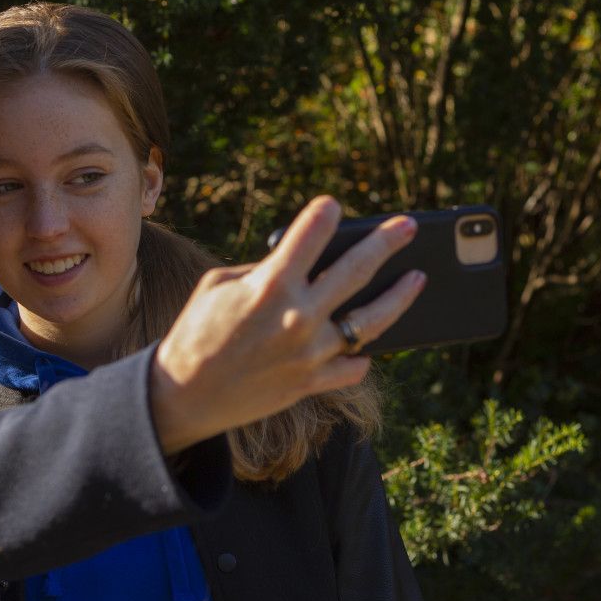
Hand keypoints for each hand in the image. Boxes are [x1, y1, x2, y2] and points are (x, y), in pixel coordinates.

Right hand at [149, 196, 424, 452]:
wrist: (183, 395)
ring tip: (417, 279)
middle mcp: (298, 316)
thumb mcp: (219, 287)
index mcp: (271, 285)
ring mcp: (310, 353)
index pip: (310, 234)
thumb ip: (264, 271)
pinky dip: (361, 355)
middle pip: (357, 270)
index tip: (336, 205)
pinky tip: (368, 344)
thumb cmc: (197, 332)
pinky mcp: (311, 383)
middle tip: (408, 226)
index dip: (325, 215)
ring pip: (371, 321)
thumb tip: (300, 265)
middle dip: (387, 242)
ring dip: (400, 297)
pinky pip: (352, 366)